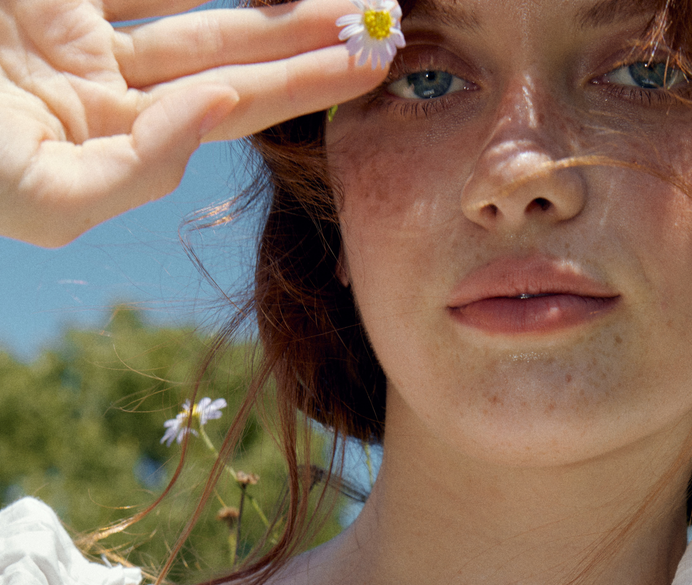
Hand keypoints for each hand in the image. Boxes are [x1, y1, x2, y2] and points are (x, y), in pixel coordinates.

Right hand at [0, 0, 386, 245]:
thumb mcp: (43, 194)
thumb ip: (137, 170)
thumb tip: (212, 117)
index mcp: (106, 143)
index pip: (222, 111)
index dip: (297, 87)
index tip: (368, 64)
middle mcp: (100, 82)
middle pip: (223, 50)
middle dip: (303, 37)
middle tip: (383, 18)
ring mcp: (71, 21)